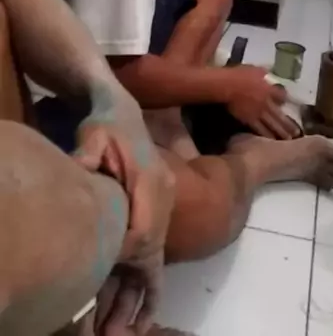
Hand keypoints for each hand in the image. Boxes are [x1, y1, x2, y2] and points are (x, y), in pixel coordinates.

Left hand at [74, 94, 174, 333]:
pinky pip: (151, 257)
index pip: (143, 232)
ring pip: (151, 262)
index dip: (124, 260)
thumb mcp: (93, 135)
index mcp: (152, 183)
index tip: (102, 277)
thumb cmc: (105, 124)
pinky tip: (135, 318)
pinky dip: (144, 287)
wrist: (122, 111)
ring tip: (118, 334)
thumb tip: (78, 172)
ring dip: (136, 299)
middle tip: (110, 332)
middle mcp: (162, 201)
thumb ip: (87, 156)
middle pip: (150, 255)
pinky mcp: (152, 217)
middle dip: (131, 294)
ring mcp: (161, 210)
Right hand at [226, 65, 298, 138]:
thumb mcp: (255, 69)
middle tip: (297, 132)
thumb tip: (268, 73)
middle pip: (280, 115)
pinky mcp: (249, 120)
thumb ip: (264, 72)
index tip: (286, 102)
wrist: (227, 86)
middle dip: (288, 124)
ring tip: (288, 139)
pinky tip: (271, 140)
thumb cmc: (240, 75)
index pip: (281, 96)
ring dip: (281, 132)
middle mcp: (267, 103)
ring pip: (272, 125)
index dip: (284, 98)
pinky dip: (266, 135)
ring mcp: (258, 113)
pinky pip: (259, 129)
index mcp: (269, 90)